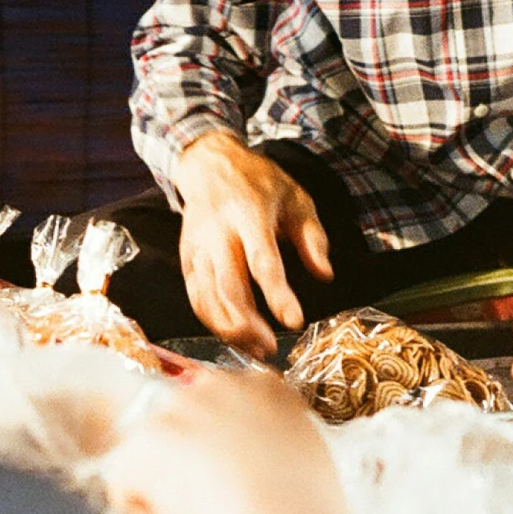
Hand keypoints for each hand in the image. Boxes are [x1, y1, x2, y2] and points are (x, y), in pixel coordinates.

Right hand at [173, 133, 333, 357]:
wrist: (208, 164)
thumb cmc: (258, 182)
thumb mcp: (295, 198)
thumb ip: (312, 237)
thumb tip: (325, 275)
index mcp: (249, 213)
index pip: (262, 260)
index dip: (277, 294)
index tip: (294, 321)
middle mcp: (218, 232)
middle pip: (228, 286)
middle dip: (248, 324)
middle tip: (270, 348)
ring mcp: (198, 247)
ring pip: (207, 298)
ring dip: (229, 330)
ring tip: (256, 349)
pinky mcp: (187, 258)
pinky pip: (196, 297)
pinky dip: (213, 321)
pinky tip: (235, 335)